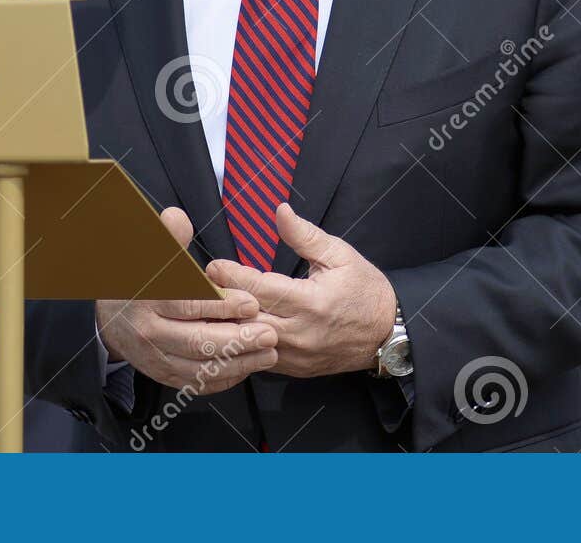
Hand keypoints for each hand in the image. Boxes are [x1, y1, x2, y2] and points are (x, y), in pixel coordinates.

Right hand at [95, 207, 279, 392]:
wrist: (110, 318)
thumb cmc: (140, 281)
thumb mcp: (148, 254)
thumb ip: (168, 237)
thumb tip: (177, 216)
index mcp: (148, 299)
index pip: (188, 303)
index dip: (221, 305)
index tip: (251, 302)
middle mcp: (150, 332)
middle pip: (196, 342)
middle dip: (237, 340)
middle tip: (269, 334)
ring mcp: (156, 358)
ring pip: (199, 368)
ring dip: (237, 363)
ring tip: (268, 353)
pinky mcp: (163, 375)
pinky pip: (195, 383)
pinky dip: (222, 378)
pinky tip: (246, 367)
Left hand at [205, 204, 396, 378]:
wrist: (388, 334)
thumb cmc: (365, 290)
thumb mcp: (340, 255)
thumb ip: (305, 236)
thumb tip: (280, 211)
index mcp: (311, 302)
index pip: (260, 288)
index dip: (232, 277)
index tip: (211, 266)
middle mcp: (299, 332)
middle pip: (246, 318)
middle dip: (219, 302)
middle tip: (192, 287)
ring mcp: (294, 355)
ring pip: (247, 343)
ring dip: (224, 326)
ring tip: (199, 310)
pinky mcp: (292, 369)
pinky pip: (257, 357)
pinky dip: (239, 345)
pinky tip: (221, 332)